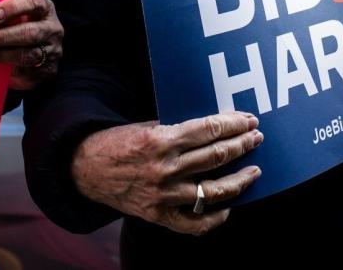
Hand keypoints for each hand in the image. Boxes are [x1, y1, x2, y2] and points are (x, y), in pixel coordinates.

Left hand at [0, 0, 62, 89]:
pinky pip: (27, 73)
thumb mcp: (16, 16)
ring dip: (0, 55)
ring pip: (27, 55)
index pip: (34, 2)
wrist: (40, 52)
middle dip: (2, 36)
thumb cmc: (22, 26)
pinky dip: (6, 71)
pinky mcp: (48, 70)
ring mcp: (52, 50)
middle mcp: (52, 28)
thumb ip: (2, 15)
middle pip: (30, 32)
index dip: (13, 7)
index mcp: (44, 8)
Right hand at [70, 113, 262, 235]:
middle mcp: (165, 168)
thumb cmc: (117, 143)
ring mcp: (164, 195)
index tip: (248, 121)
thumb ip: (177, 130)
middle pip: (216, 157)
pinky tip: (228, 206)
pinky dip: (216, 217)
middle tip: (256, 138)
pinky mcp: (159, 215)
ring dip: (240, 180)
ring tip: (254, 171)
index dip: (233, 125)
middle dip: (242, 145)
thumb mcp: (146, 127)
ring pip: (214, 191)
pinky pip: (196, 223)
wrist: (85, 169)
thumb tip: (213, 129)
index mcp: (161, 140)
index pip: (208, 130)